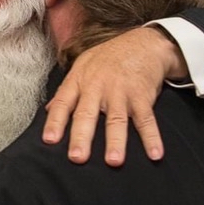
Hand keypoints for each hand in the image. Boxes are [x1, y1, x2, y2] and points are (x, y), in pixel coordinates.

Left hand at [42, 27, 182, 165]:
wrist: (143, 42)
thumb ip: (67, 91)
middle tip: (77, 158)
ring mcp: (121, 92)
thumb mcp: (83, 67)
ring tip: (114, 161)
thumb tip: (49, 111)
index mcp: (80, 80)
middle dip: (82, 137)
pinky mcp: (142, 96)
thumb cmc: (108, 58)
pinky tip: (155, 154)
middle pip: (87, 114)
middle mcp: (98, 87)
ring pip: (117, 119)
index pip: (64, 102)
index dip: (55, 121)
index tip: (49, 140)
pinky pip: (147, 119)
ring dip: (116, 141)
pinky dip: (152, 137)